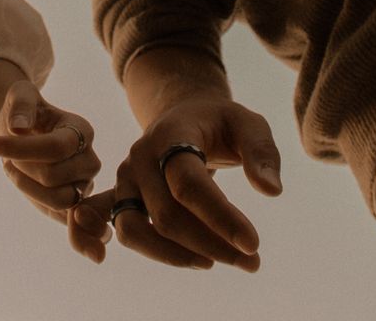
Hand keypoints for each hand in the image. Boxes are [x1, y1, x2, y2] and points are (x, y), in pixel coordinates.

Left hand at [0, 80, 100, 227]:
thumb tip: (19, 127)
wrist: (24, 131)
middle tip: (8, 157)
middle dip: (22, 167)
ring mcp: (84, 185)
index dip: (21, 149)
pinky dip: (39, 205)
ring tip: (13, 169)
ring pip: (57, 201)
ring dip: (26, 187)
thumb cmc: (25, 111)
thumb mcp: (19, 95)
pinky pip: (59, 216)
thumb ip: (21, 104)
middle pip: (53, 177)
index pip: (56, 147)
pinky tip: (23, 185)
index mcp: (82, 130)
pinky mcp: (73, 205)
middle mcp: (90, 159)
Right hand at [70, 94, 281, 269]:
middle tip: (253, 261)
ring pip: (136, 229)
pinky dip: (104, 241)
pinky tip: (122, 257)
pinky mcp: (122, 196)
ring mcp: (127, 177)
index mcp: (171, 134)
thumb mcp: (248, 123)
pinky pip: (110, 224)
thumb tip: (271, 191)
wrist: (184, 114)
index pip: (189, 184)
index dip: (221, 218)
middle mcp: (141, 156)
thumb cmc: (220, 122)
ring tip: (216, 261)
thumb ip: (262, 152)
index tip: (254, 245)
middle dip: (212, 244)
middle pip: (167, 215)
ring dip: (176, 257)